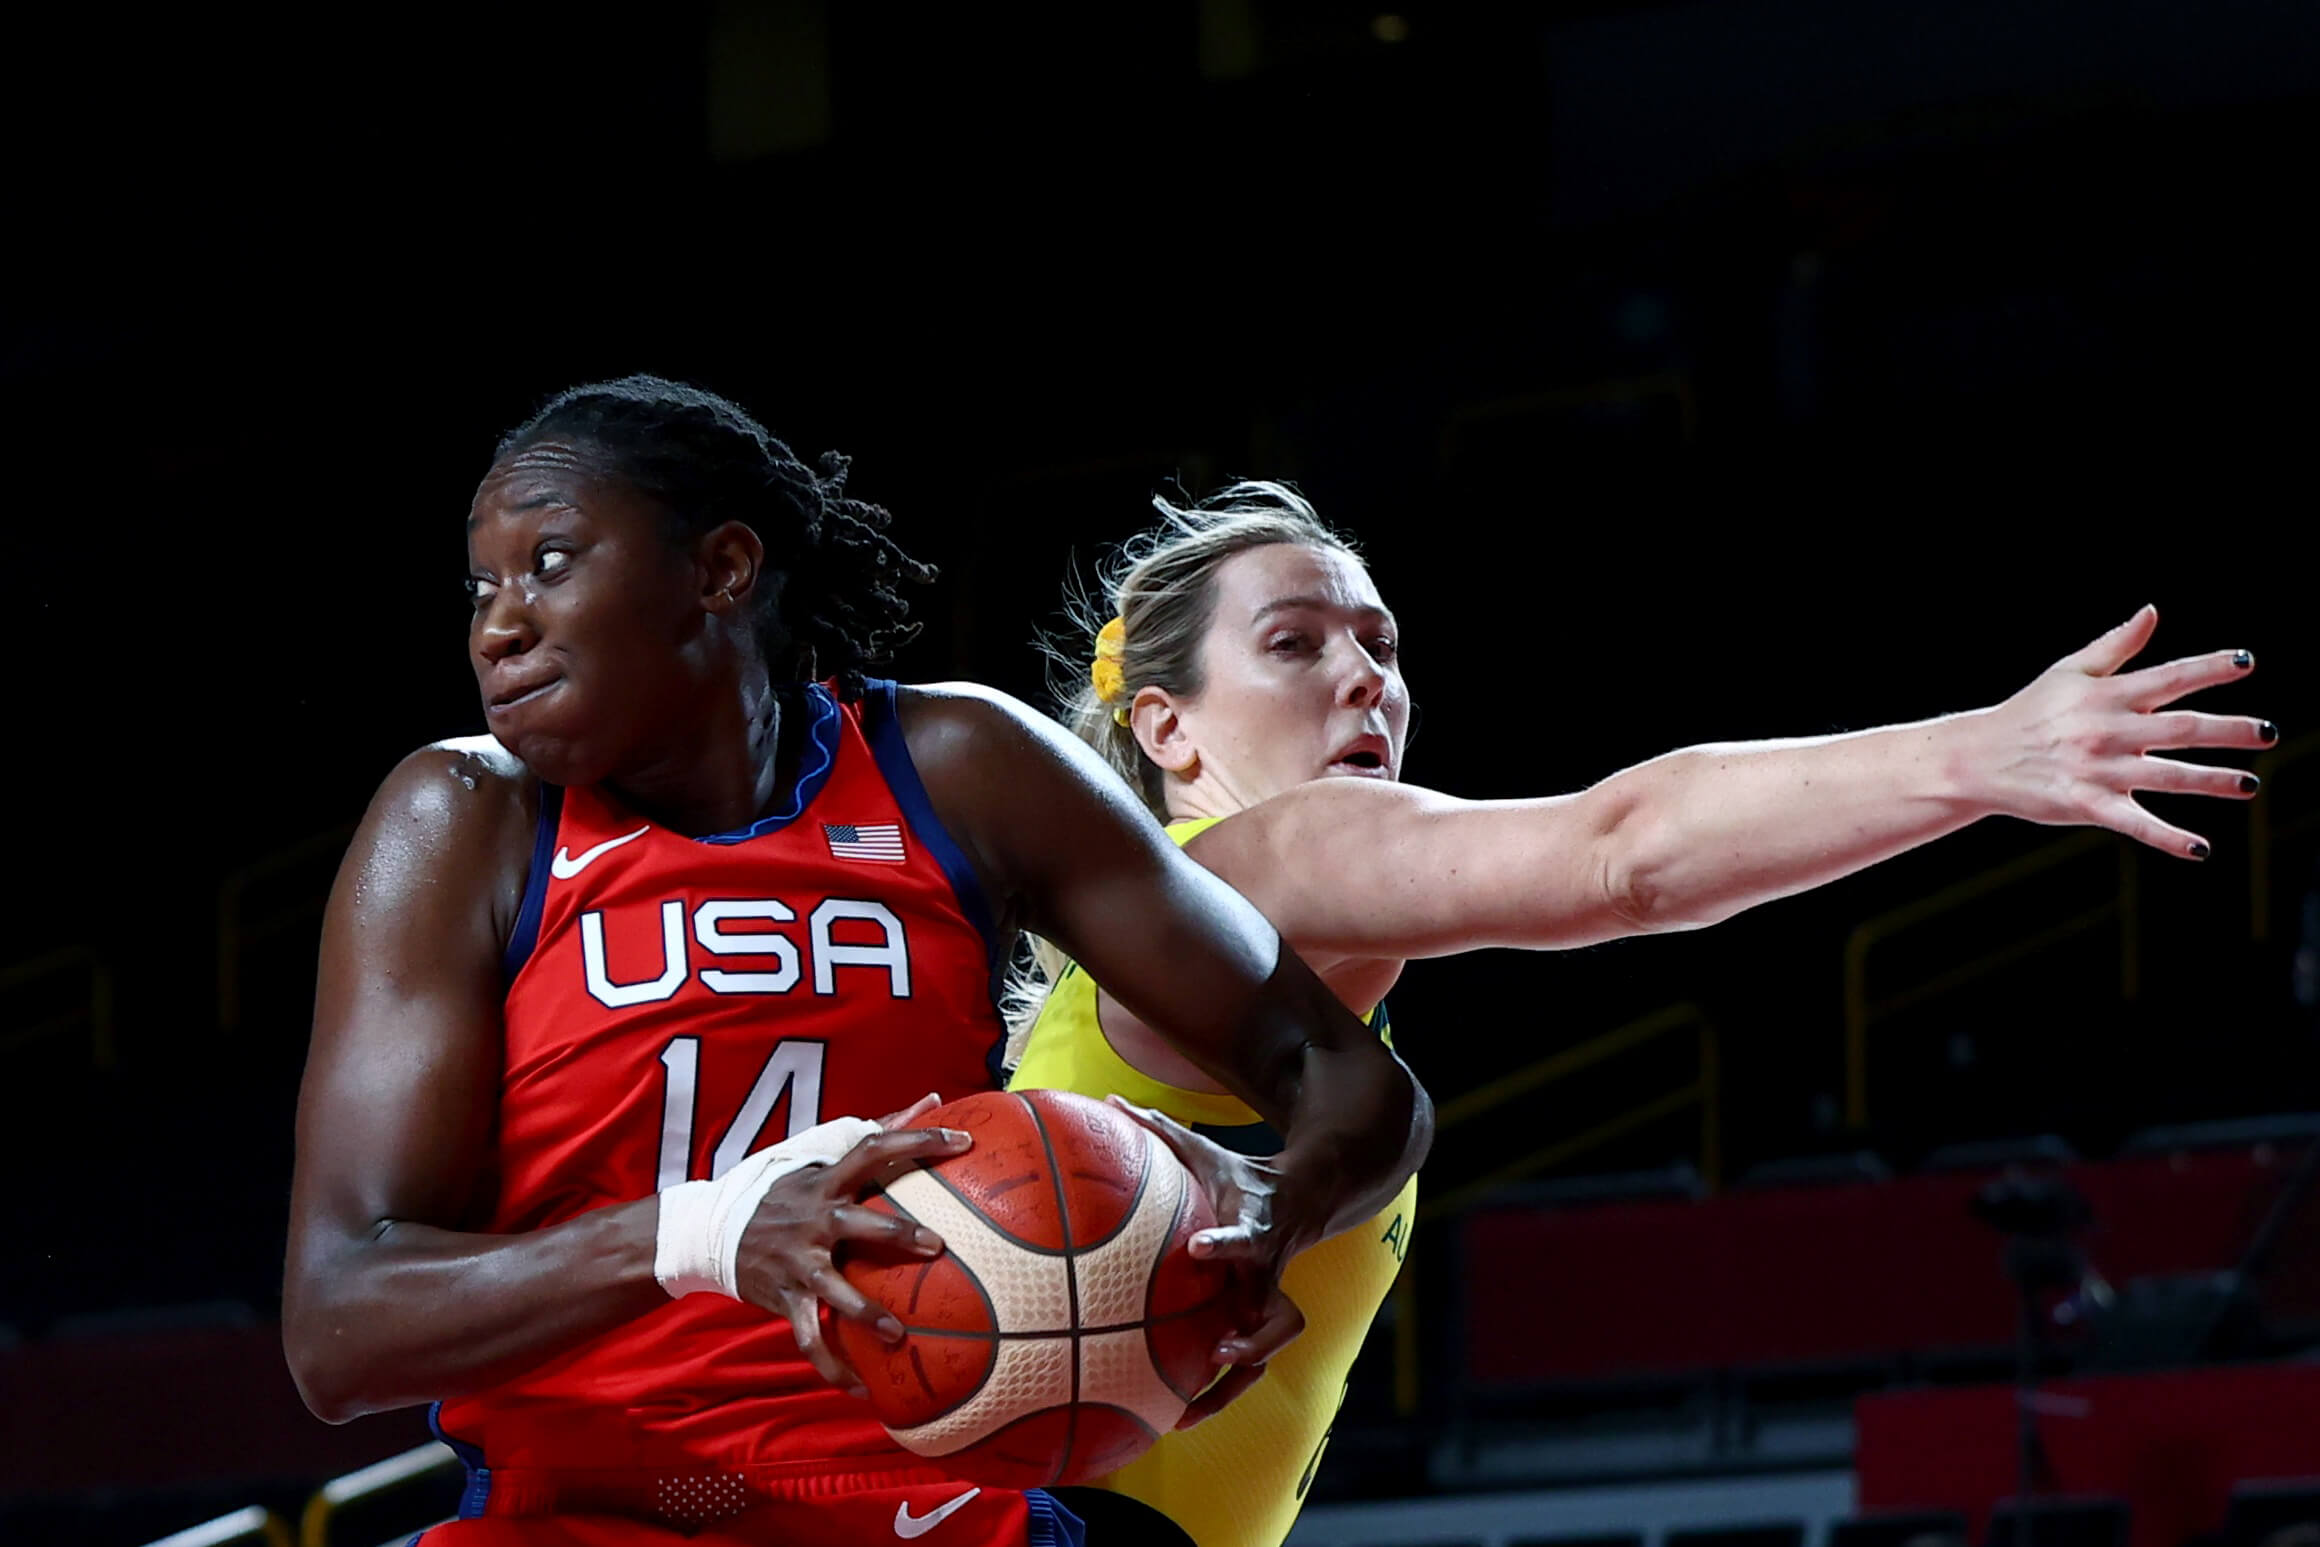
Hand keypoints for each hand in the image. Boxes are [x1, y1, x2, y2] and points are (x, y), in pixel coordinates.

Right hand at [733, 1102, 969, 1394]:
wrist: (709, 1230)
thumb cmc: (780, 1190)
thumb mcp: (816, 1154)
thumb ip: (874, 1129)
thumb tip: (933, 1097)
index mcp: (826, 1180)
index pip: (874, 1148)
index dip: (917, 1140)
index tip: (963, 1142)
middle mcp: (813, 1219)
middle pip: (859, 1223)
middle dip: (897, 1234)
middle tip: (937, 1245)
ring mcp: (798, 1262)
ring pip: (834, 1290)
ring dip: (867, 1312)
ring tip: (898, 1333)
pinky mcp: (785, 1298)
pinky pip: (811, 1338)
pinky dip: (833, 1366)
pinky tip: (863, 1389)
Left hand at [1106, 1095, 1308, 1426]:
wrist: (1302, 1199)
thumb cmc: (1241, 1175)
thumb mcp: (1206, 1151)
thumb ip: (1160, 1130)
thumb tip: (1108, 1101)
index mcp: (1256, 1230)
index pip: (1245, 1238)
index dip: (1225, 1244)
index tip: (1197, 1248)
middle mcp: (1268, 1273)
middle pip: (1279, 1316)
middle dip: (1252, 1337)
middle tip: (1218, 1350)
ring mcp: (1266, 1303)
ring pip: (1264, 1354)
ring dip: (1230, 1387)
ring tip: (1186, 1415)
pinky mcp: (1256, 1322)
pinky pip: (1243, 1368)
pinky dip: (1215, 1395)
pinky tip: (1174, 1418)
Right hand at [1979, 605, 2271, 858]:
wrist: (1978, 758)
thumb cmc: (2029, 712)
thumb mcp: (2068, 672)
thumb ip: (2116, 645)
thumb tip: (2153, 611)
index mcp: (2106, 695)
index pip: (2168, 677)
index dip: (2208, 669)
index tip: (2245, 663)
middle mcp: (2107, 730)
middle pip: (2180, 728)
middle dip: (2229, 730)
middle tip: (2268, 733)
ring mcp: (2098, 770)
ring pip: (2167, 776)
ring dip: (2211, 781)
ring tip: (2248, 785)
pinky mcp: (2086, 805)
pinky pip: (2134, 823)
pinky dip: (2167, 838)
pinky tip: (2200, 848)